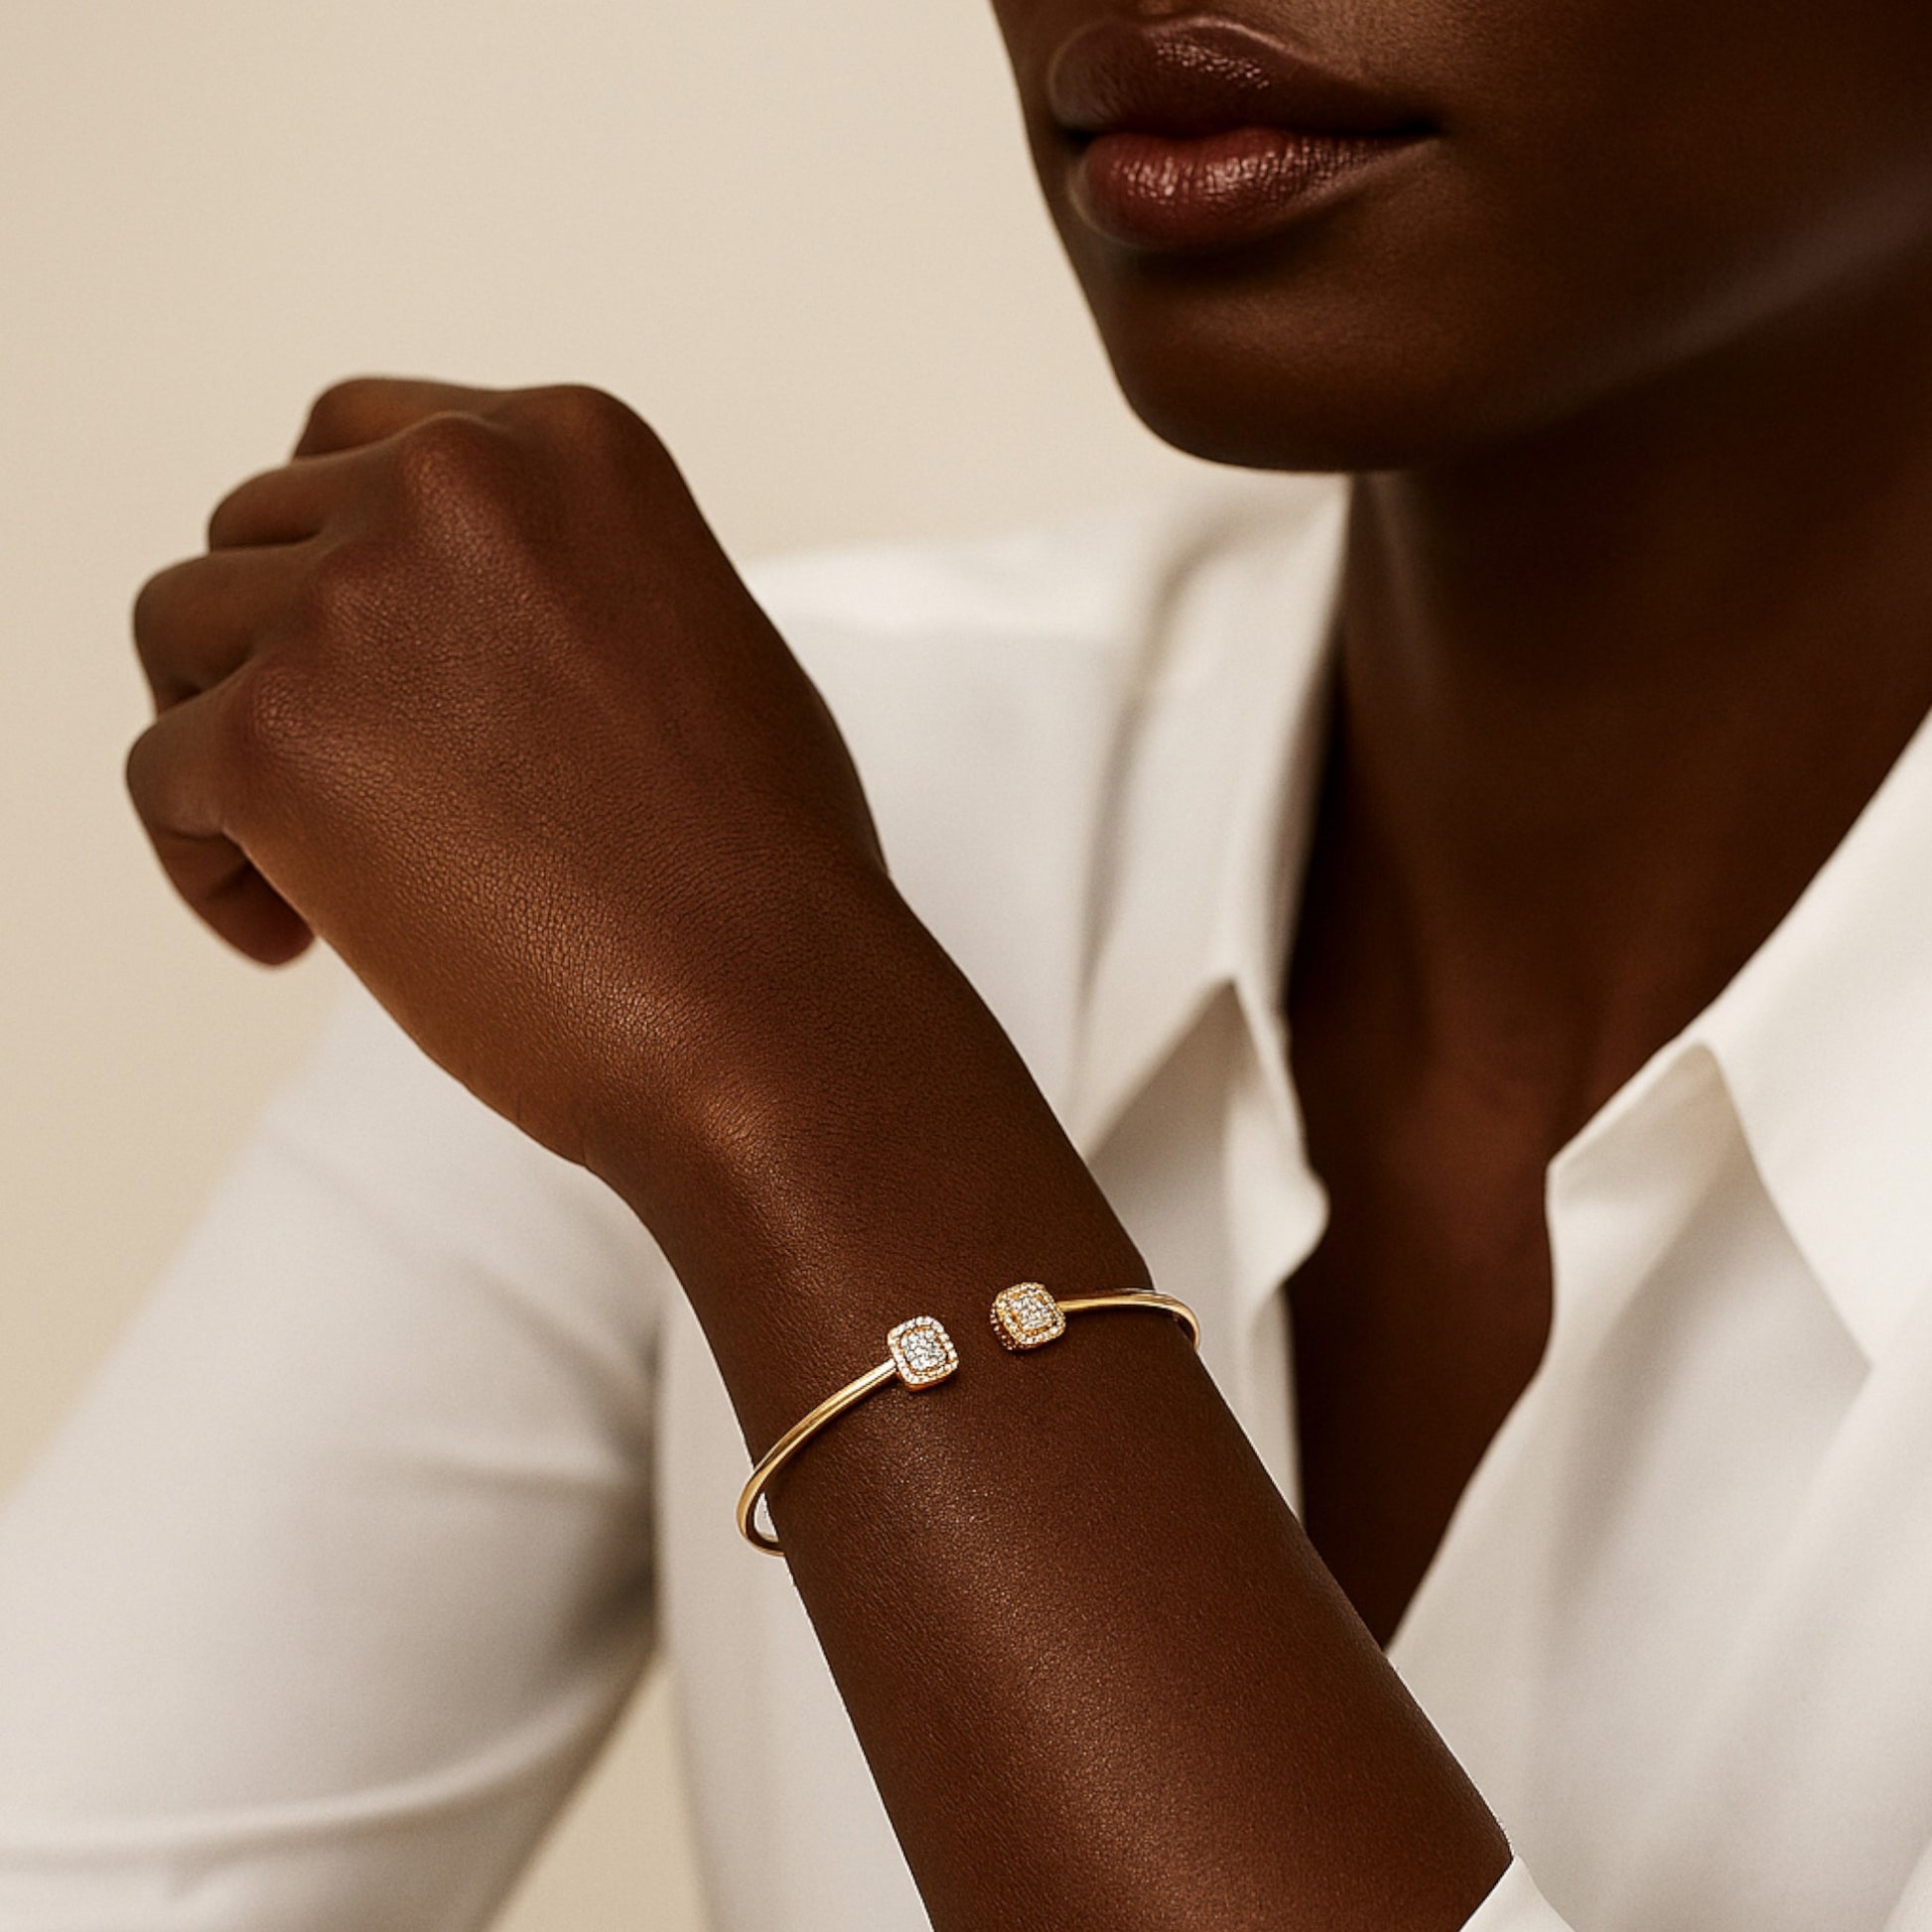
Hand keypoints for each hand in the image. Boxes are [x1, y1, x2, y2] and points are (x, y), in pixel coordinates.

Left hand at [129, 378, 894, 1188]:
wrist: (771, 1007)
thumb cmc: (767, 865)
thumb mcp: (697, 636)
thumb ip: (570, 586)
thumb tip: (460, 635)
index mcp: (567, 445)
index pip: (365, 442)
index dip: (345, 560)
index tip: (370, 668)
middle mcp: (453, 485)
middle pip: (263, 531)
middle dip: (282, 652)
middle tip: (343, 781)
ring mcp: (355, 602)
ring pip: (187, 634)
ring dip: (229, 740)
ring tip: (312, 864)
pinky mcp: (278, 736)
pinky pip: (161, 777)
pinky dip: (206, 865)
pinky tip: (293, 936)